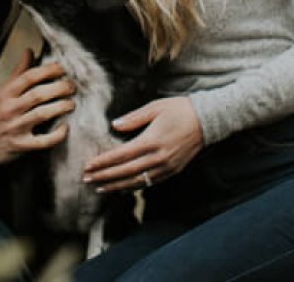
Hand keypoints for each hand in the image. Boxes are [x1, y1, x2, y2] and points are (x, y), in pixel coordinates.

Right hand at [0, 49, 76, 164]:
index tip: (61, 68)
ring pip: (42, 114)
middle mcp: (10, 109)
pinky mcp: (22, 146)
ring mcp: (16, 128)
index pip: (29, 77)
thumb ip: (18, 72)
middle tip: (71, 86)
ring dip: (61, 107)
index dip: (48, 70)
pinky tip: (65, 127)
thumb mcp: (2, 90)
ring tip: (71, 103)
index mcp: (6, 93)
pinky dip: (57, 134)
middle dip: (59, 88)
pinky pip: (43, 141)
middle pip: (38, 94)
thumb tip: (30, 51)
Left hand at [83, 96, 203, 192]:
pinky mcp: (172, 171)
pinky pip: (149, 183)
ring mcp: (166, 167)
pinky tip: (122, 188)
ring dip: (116, 186)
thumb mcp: (155, 107)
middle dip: (104, 177)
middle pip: (125, 172)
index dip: (103, 162)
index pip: (121, 155)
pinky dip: (133, 187)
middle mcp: (158, 158)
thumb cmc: (179, 109)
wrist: (207, 120)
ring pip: (136, 181)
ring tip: (99, 187)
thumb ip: (133, 118)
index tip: (88, 166)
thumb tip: (114, 125)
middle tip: (86, 179)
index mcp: (152, 140)